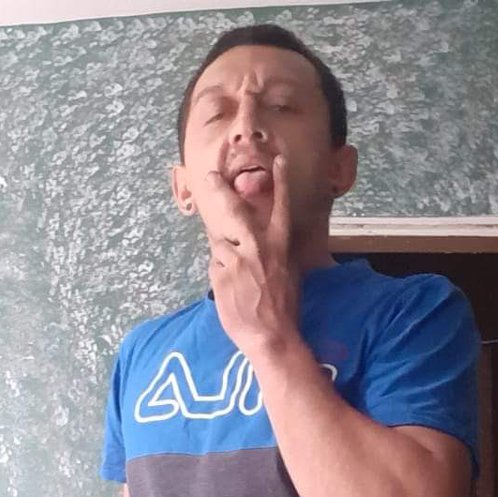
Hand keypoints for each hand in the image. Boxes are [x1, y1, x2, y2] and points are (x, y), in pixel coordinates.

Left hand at [204, 156, 298, 358]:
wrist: (270, 336)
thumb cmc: (283, 310)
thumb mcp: (288, 276)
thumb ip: (274, 254)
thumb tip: (263, 245)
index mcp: (279, 245)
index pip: (281, 207)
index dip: (281, 181)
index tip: (279, 160)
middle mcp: (256, 247)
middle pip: (234, 210)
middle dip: (220, 190)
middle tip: (208, 177)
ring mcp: (236, 259)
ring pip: (220, 243)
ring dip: (223, 254)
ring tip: (235, 277)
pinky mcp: (220, 274)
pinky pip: (215, 266)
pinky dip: (220, 274)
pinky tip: (230, 290)